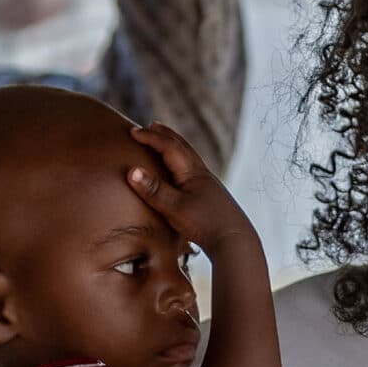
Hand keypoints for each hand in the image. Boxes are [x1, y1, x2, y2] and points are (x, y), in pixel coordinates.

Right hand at [127, 122, 254, 255]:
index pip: (169, 147)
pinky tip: (182, 173)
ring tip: (166, 142)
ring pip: (189, 157)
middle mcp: (202, 173)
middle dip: (165, 135)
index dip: (150, 138)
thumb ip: (154, 190)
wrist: (235, 241)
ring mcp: (208, 184)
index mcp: (192, 172)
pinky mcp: (211, 195)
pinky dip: (182, 162)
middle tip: (151, 126)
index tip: (133, 131)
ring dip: (175, 146)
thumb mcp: (175, 208)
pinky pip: (193, 169)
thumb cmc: (205, 225)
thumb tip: (132, 170)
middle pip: (182, 147)